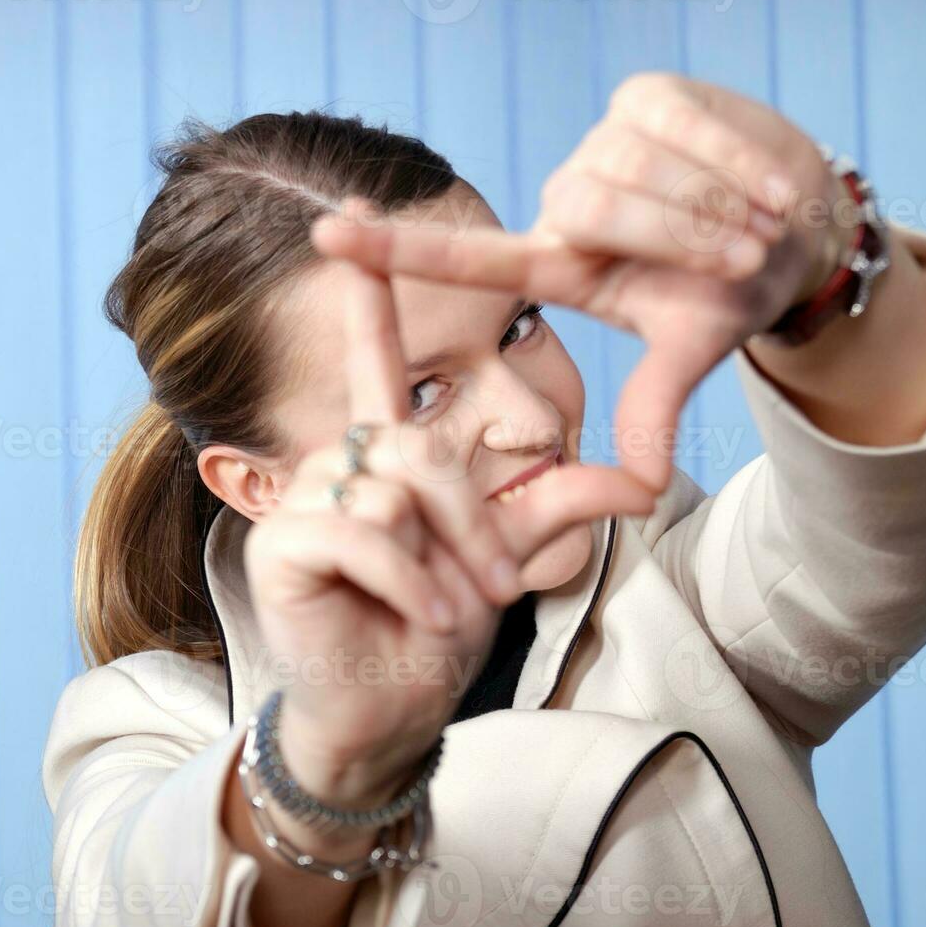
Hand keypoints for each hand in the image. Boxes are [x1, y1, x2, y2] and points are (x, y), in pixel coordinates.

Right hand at [242, 257, 655, 818]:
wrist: (387, 708)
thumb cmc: (435, 629)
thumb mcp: (508, 556)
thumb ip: (561, 502)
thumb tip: (647, 474)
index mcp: (382, 457)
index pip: (376, 363)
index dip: (368, 297)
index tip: (349, 218)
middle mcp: (337, 464)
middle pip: (415, 446)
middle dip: (469, 521)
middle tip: (485, 587)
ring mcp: (301, 499)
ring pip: (393, 488)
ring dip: (439, 560)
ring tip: (444, 607)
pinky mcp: (279, 541)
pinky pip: (361, 529)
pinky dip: (406, 581)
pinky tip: (419, 616)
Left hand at [310, 72, 857, 492]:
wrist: (804, 220)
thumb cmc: (732, 289)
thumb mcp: (690, 349)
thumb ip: (652, 406)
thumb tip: (643, 493)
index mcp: (561, 265)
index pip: (468, 261)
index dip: (394, 251)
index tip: (325, 238)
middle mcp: (566, 202)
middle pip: (595, 209)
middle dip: (686, 238)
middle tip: (742, 259)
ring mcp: (602, 143)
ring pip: (641, 169)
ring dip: (720, 208)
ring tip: (756, 225)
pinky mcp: (646, 95)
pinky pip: (685, 129)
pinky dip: (740, 160)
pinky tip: (768, 182)